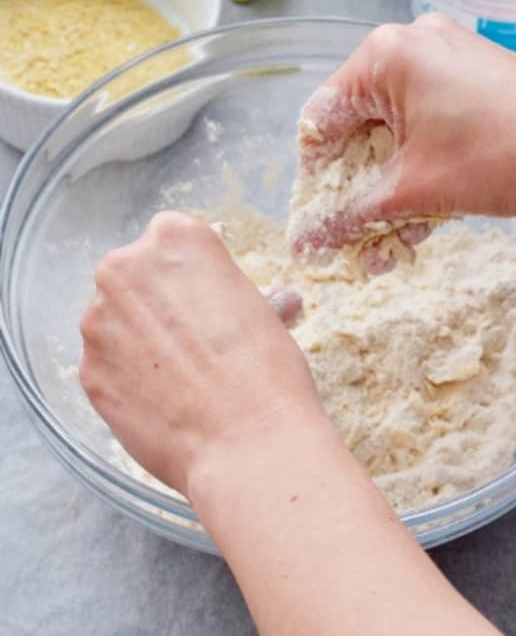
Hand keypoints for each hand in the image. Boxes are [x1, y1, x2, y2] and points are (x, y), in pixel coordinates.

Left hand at [79, 213, 324, 498]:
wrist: (245, 440)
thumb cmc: (266, 368)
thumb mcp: (258, 305)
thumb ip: (219, 289)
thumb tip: (224, 304)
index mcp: (175, 237)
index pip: (170, 239)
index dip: (189, 274)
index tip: (203, 298)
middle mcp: (126, 268)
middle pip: (133, 275)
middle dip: (156, 302)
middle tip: (191, 339)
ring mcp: (98, 321)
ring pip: (115, 320)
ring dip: (138, 340)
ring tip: (178, 375)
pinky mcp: (88, 371)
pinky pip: (106, 364)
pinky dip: (127, 377)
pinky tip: (161, 399)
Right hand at [292, 15, 515, 252]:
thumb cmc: (505, 153)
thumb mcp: (416, 190)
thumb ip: (353, 214)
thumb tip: (311, 237)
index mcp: (387, 55)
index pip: (321, 116)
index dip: (314, 176)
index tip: (313, 218)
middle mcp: (413, 43)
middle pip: (359, 122)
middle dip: (355, 188)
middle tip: (349, 238)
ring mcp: (447, 56)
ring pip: (396, 128)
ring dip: (389, 186)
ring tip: (387, 243)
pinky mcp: (473, 75)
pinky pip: (428, 121)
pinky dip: (420, 165)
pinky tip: (420, 219)